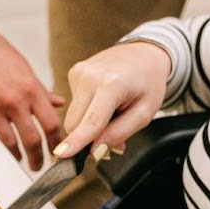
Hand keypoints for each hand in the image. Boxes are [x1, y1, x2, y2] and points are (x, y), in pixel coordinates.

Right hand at [0, 3, 63, 168]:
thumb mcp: (22, 66)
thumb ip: (40, 88)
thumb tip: (58, 102)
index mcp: (31, 87)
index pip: (51, 122)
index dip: (58, 141)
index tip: (59, 149)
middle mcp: (15, 100)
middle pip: (33, 139)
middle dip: (39, 157)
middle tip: (41, 166)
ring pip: (11, 143)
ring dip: (19, 157)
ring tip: (22, 162)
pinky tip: (4, 151)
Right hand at [52, 41, 171, 161]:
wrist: (145, 53)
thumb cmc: (148, 83)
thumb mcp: (145, 113)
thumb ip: (120, 133)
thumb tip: (94, 150)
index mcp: (112, 84)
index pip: (91, 121)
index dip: (77, 142)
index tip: (61, 155)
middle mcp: (90, 76)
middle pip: (75, 123)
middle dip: (88, 137)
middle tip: (112, 132)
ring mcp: (79, 72)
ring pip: (73, 116)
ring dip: (88, 123)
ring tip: (111, 110)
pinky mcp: (74, 72)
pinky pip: (74, 104)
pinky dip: (87, 109)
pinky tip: (103, 99)